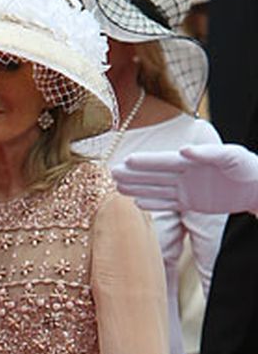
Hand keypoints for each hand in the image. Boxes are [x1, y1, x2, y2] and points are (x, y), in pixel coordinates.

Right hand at [112, 143, 257, 215]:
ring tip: (117, 186)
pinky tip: (137, 202)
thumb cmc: (248, 167)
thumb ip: (208, 153)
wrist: (257, 188)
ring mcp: (186, 188)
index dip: (146, 162)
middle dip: (133, 173)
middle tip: (112, 172)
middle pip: (154, 174)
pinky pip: (167, 203)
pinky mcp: (190, 202)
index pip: (164, 162)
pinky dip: (152, 203)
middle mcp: (185, 173)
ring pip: (156, 188)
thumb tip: (184, 150)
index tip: (127, 160)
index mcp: (193, 160)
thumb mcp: (232, 157)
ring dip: (137, 187)